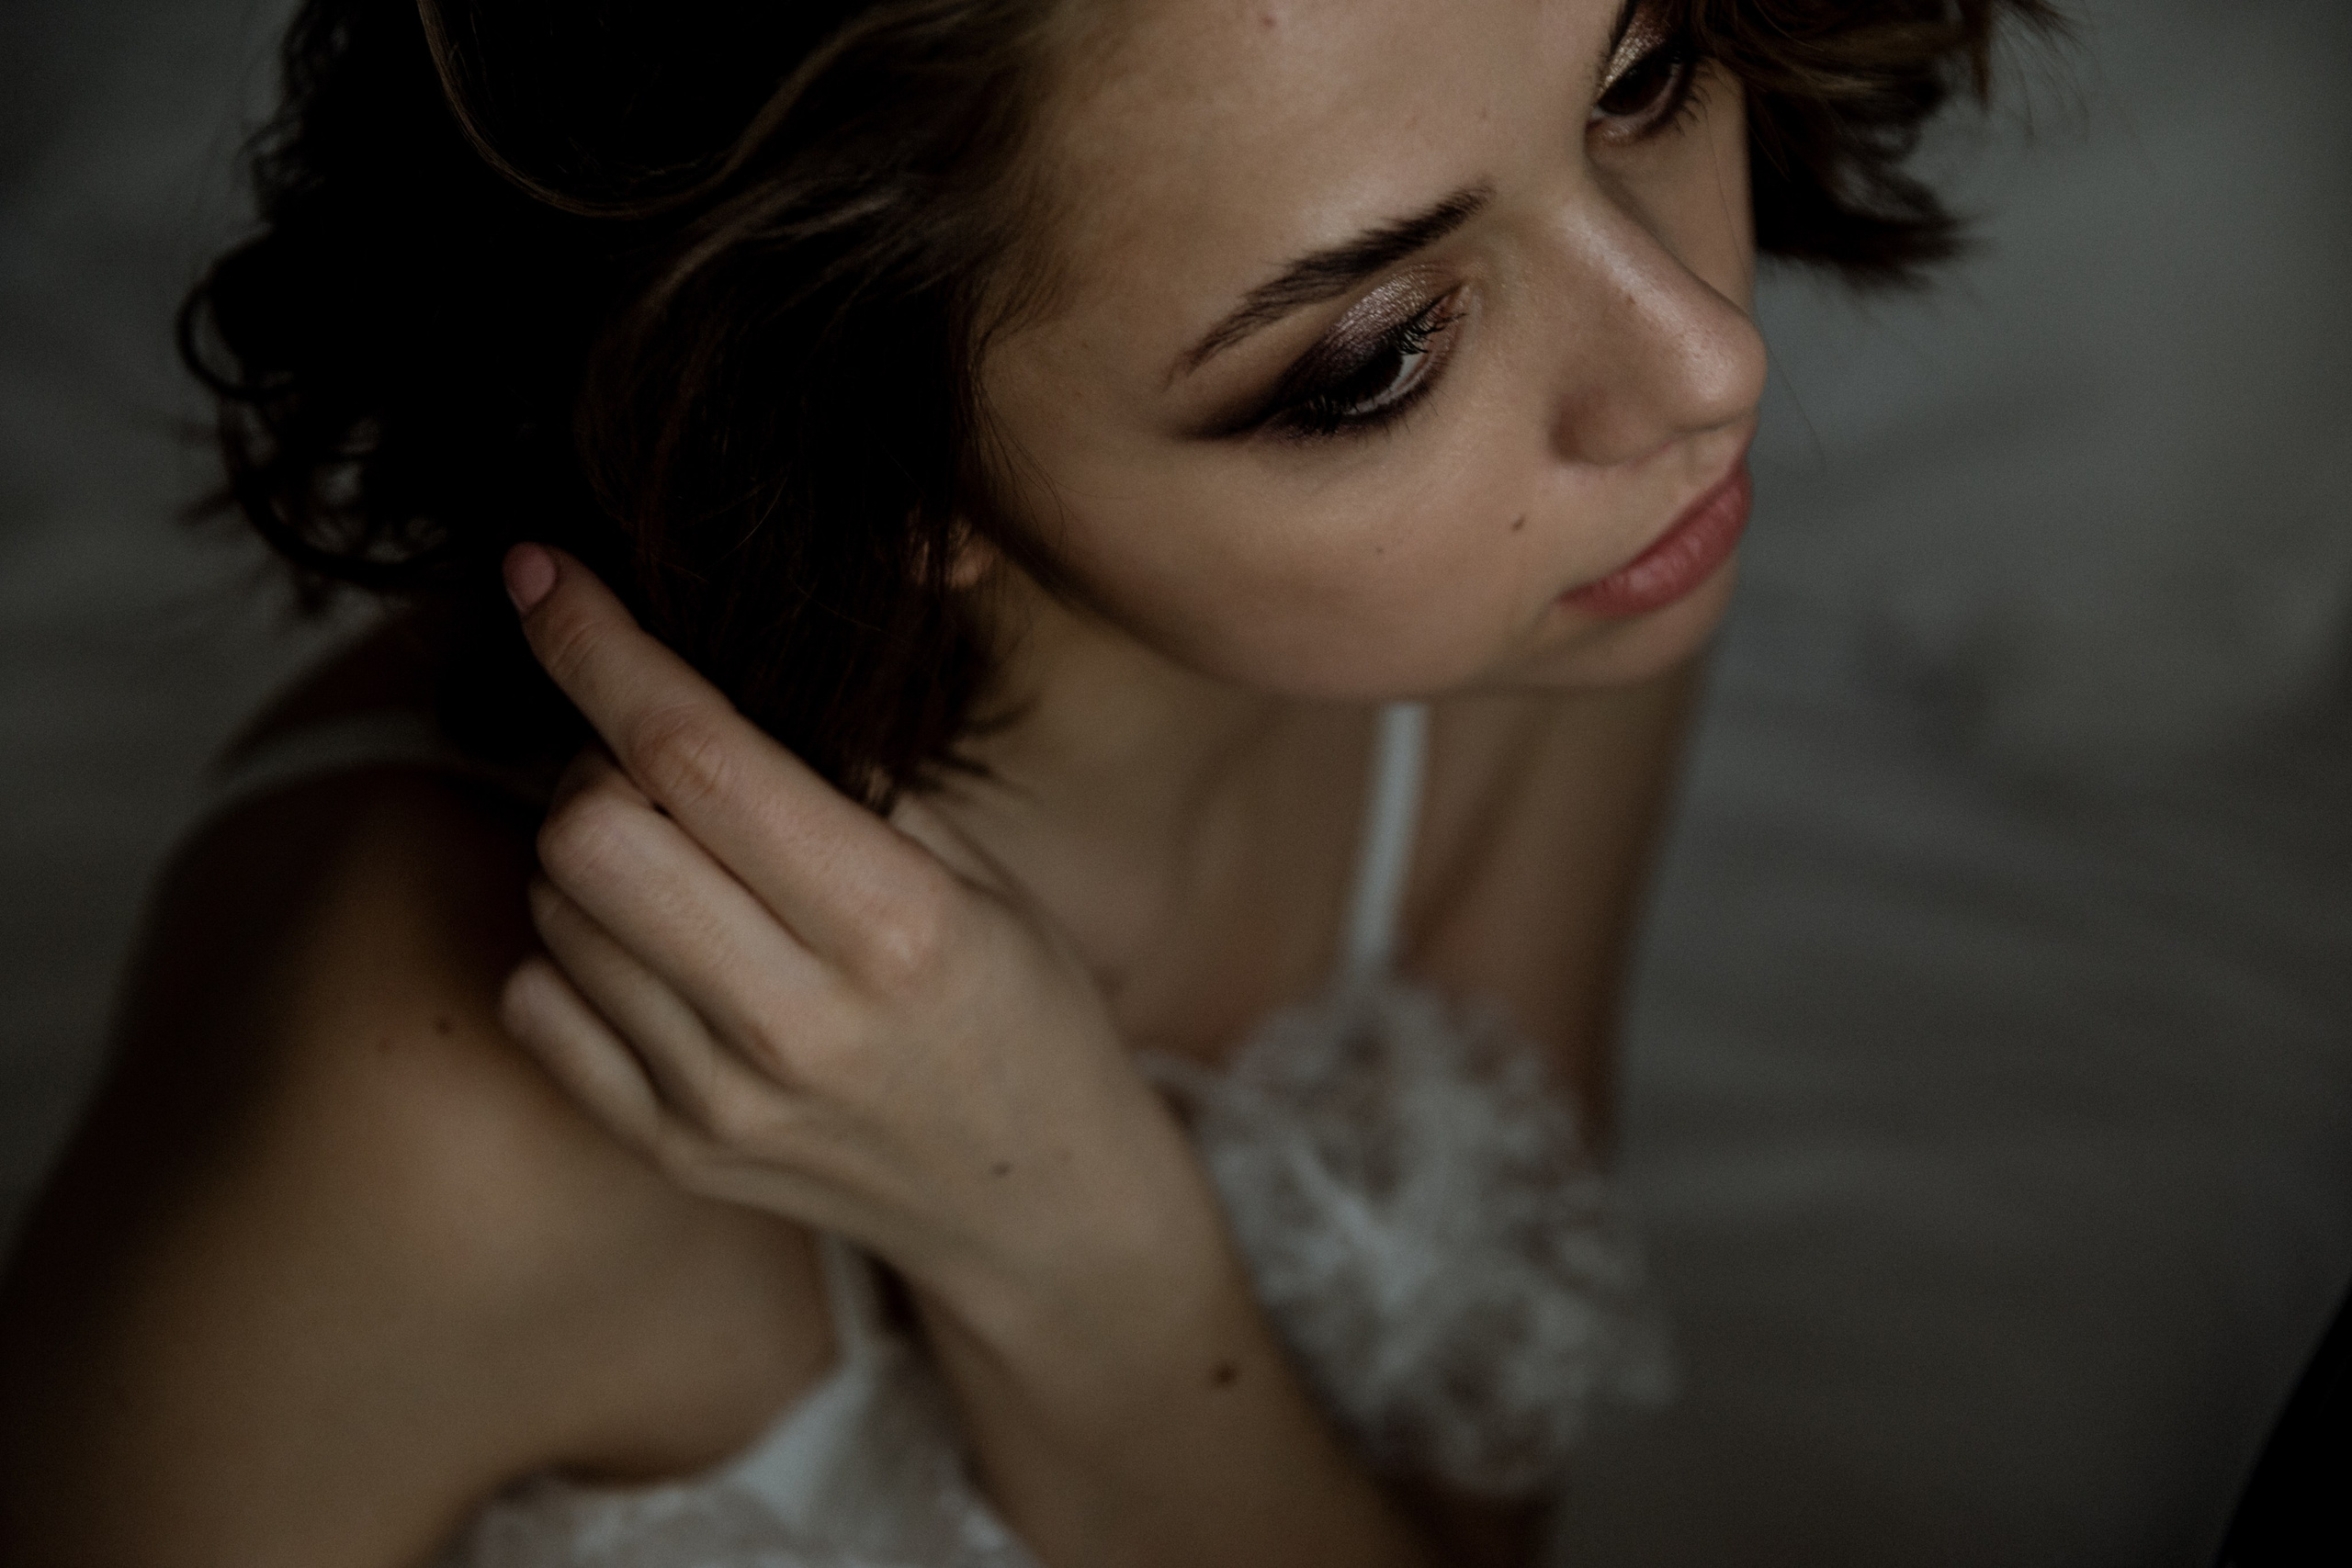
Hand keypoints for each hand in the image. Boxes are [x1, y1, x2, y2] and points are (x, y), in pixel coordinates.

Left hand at [492, 546, 1228, 1346]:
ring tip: (683, 866)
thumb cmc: (1021, 1006)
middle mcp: (794, 1019)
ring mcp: (719, 1097)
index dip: (598, 644)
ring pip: (551, 907)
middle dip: (597, 762)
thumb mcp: (979, 874)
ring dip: (590, 854)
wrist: (1032, 1201)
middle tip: (663, 769)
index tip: (539, 571)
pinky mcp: (670, 1148)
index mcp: (894, 924)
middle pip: (584, 831)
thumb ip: (850, 780)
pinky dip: (572, 948)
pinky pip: (536, 1002)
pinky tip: (657, 947)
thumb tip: (707, 671)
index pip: (693, 755)